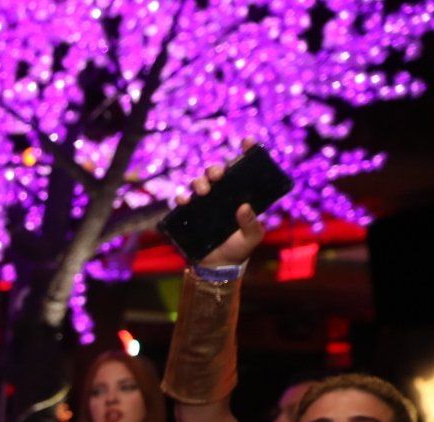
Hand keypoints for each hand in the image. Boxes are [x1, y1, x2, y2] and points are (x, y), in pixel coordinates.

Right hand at [188, 150, 266, 268]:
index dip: (246, 152)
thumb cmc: (239, 249)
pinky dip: (181, 197)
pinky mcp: (189, 214)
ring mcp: (204, 203)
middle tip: (218, 175)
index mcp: (240, 194)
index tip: (248, 142)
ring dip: (199, 182)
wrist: (219, 266)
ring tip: (203, 191)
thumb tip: (244, 207)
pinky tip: (185, 200)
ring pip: (198, 183)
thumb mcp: (252, 237)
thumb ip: (252, 224)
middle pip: (216, 172)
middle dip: (215, 169)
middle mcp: (221, 195)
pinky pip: (181, 200)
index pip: (243, 169)